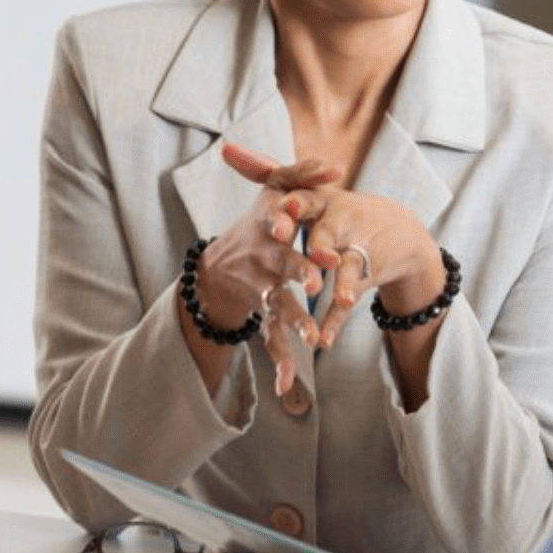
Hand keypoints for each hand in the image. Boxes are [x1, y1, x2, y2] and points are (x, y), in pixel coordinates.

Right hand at [208, 142, 342, 394]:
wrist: (217, 271)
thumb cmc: (257, 224)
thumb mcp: (273, 192)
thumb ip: (302, 175)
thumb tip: (335, 166)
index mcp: (267, 229)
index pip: (275, 222)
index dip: (283, 223)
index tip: (291, 226)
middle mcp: (263, 260)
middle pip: (282, 266)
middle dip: (297, 273)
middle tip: (314, 283)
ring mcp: (262, 291)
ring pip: (279, 307)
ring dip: (294, 321)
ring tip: (312, 336)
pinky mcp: (264, 317)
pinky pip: (272, 341)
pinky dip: (280, 363)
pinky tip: (288, 386)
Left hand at [270, 185, 443, 348]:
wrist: (399, 232)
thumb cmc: (337, 209)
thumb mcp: (307, 187)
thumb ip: (265, 171)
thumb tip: (225, 149)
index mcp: (323, 201)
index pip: (308, 199)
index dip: (296, 205)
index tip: (284, 207)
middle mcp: (342, 224)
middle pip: (328, 234)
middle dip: (321, 244)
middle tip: (315, 254)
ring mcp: (357, 252)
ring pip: (347, 269)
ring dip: (342, 283)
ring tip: (339, 298)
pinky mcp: (365, 278)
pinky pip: (347, 300)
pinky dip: (336, 321)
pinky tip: (325, 339)